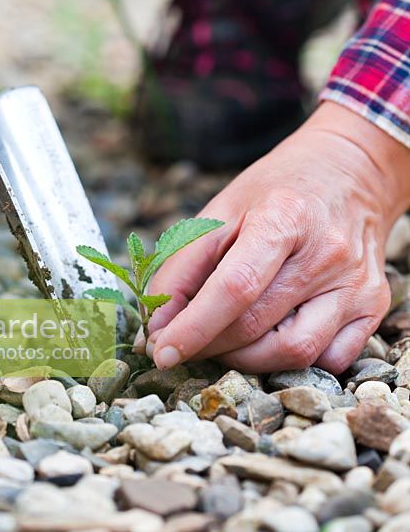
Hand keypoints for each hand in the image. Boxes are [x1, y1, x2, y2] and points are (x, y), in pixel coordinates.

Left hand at [145, 103, 409, 373]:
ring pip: (295, 352)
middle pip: (256, 324)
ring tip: (223, 341)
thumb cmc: (277, 190)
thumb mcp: (223, 210)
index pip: (234, 289)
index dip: (193, 327)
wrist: (349, 170)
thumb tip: (156, 325)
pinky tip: (271, 338)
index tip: (161, 351)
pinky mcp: (374, 303)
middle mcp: (326, 253)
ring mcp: (355, 282)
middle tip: (183, 343)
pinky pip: (332, 358)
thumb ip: (184, 265)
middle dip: (208, 344)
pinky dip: (292, 361)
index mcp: (283, 217)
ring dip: (245, 359)